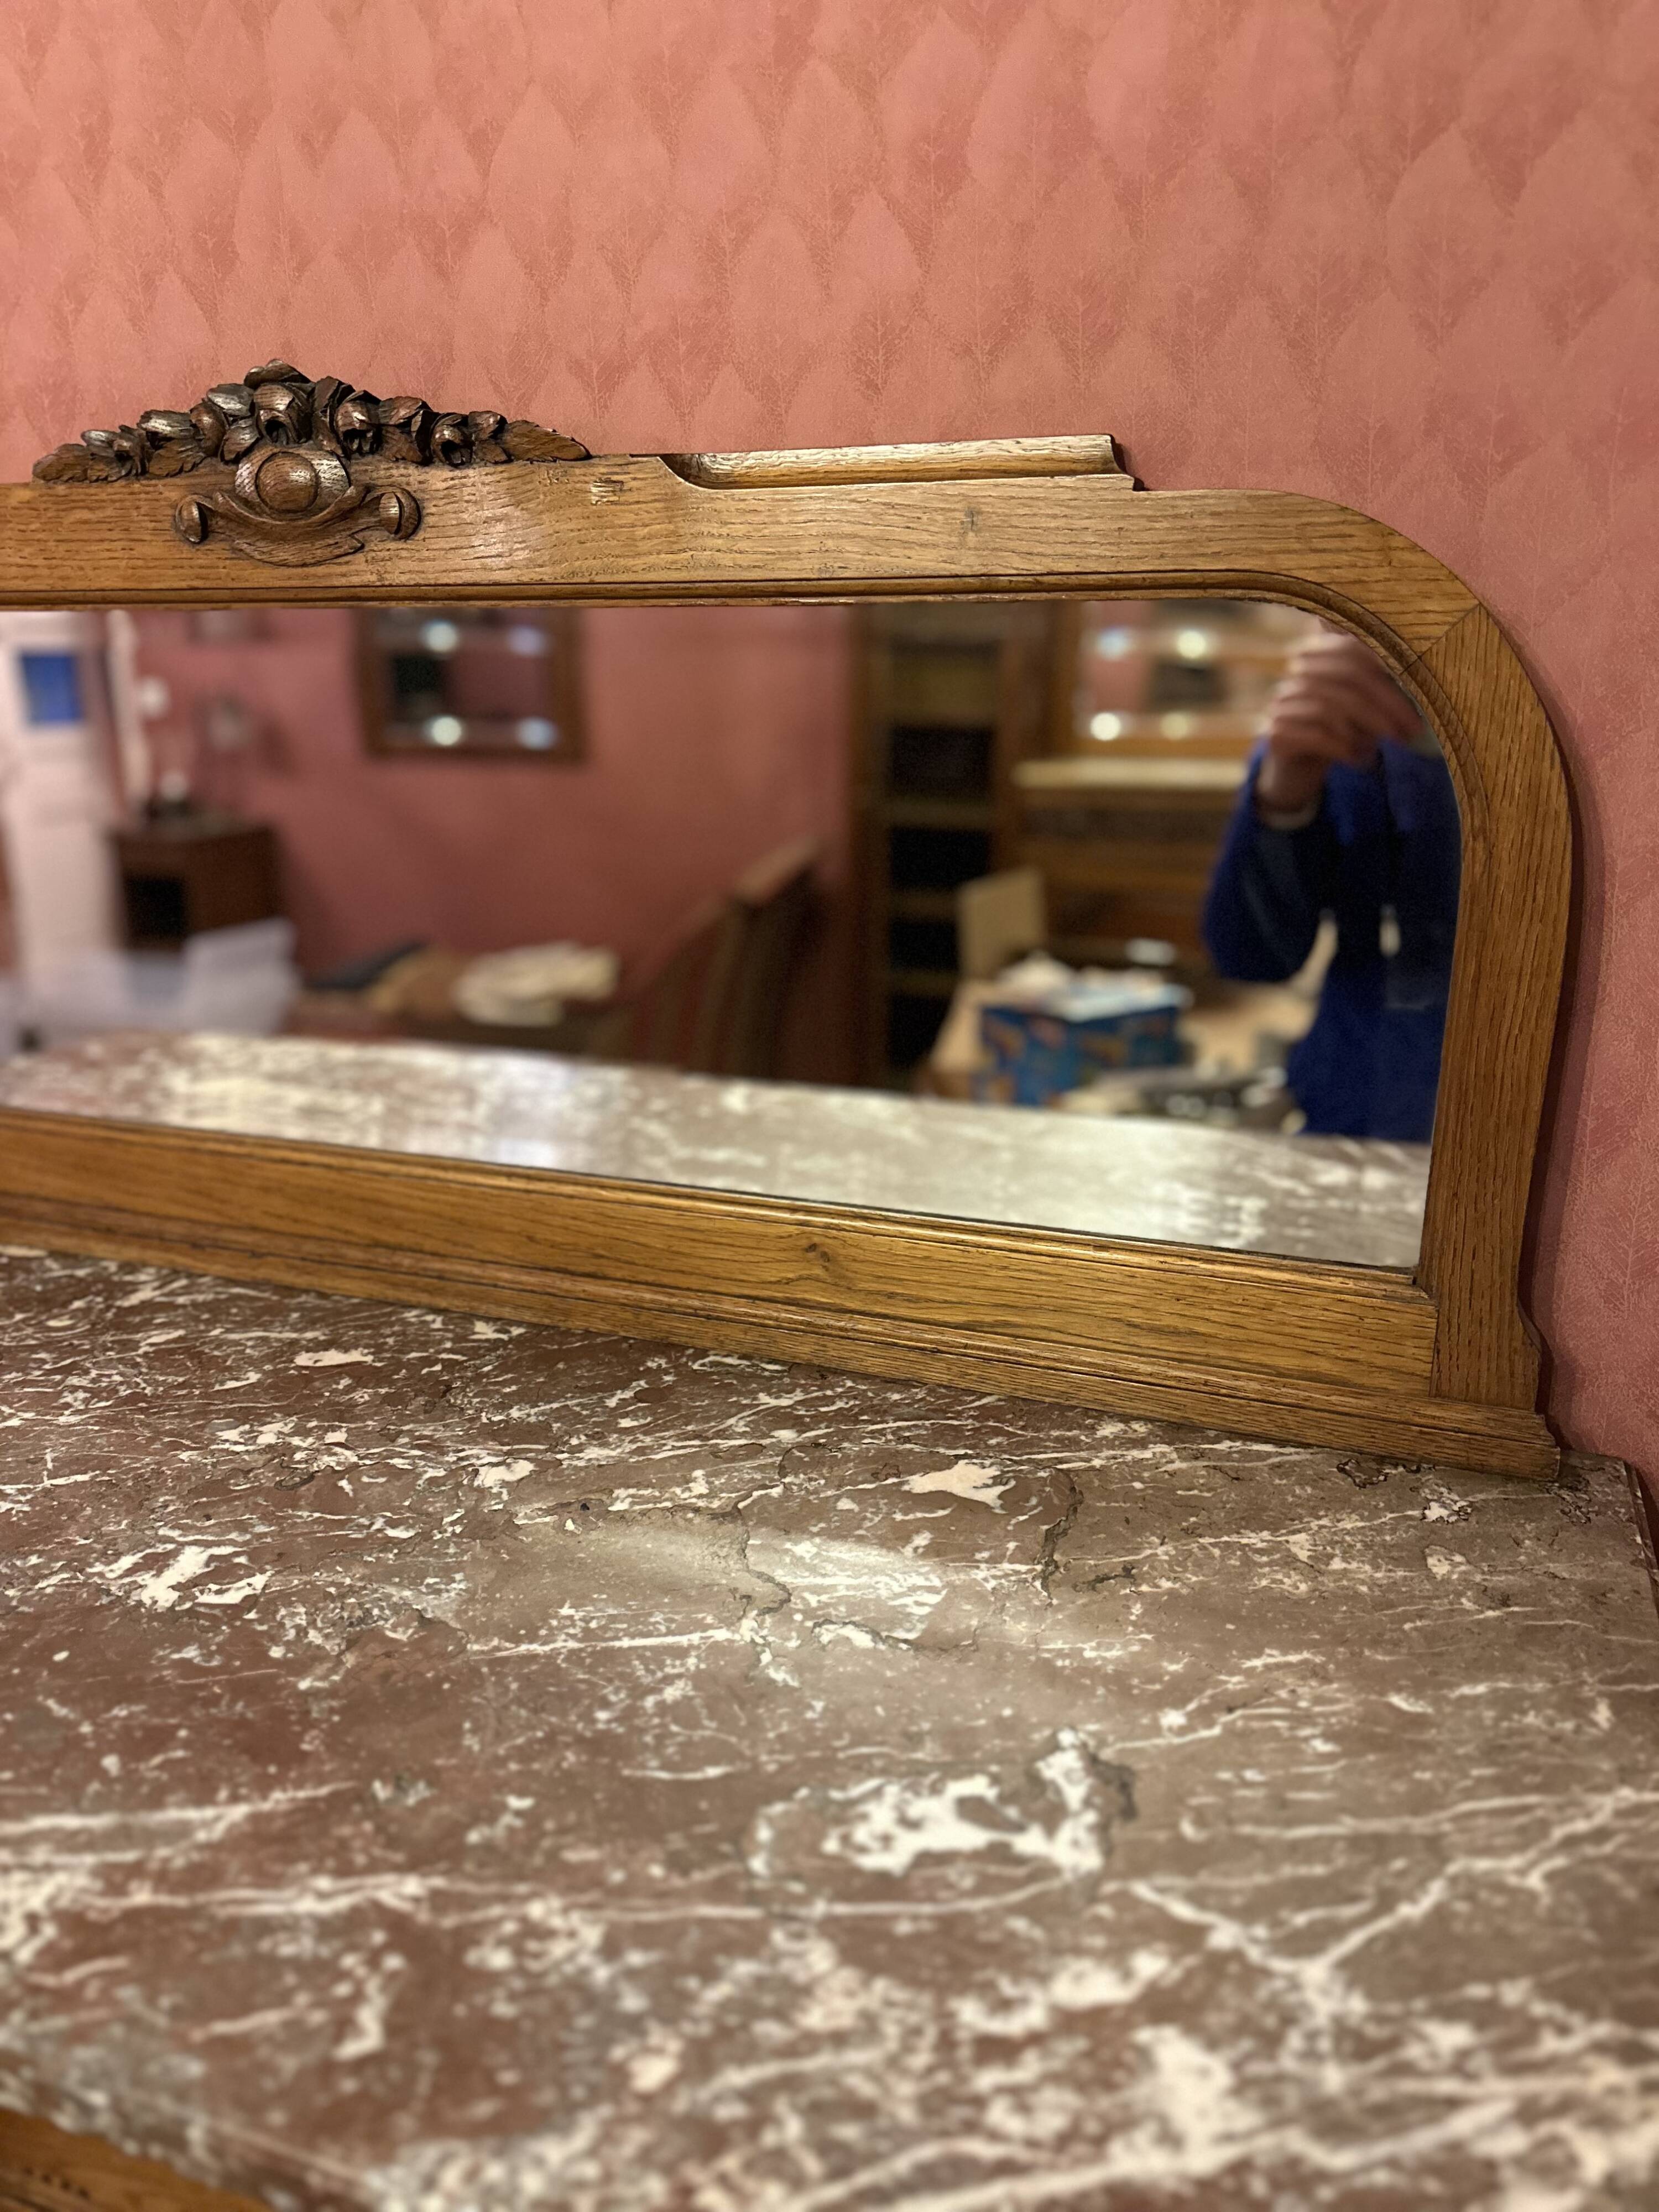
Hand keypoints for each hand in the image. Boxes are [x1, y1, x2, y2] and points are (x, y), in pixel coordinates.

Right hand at [1256, 632, 1421, 817]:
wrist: (1297, 770)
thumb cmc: (1339, 732)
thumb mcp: (1363, 706)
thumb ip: (1381, 687)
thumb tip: (1422, 682)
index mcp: (1317, 654)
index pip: (1353, 649)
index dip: (1388, 668)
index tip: (1420, 693)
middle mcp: (1296, 674)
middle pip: (1346, 677)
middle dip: (1386, 704)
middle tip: (1411, 729)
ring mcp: (1282, 702)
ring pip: (1332, 706)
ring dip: (1367, 729)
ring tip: (1386, 746)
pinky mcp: (1276, 733)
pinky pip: (1316, 735)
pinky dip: (1345, 748)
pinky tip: (1360, 761)